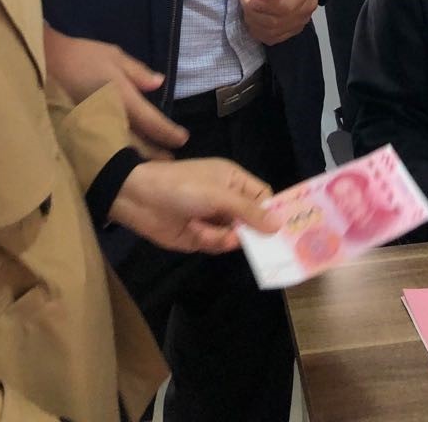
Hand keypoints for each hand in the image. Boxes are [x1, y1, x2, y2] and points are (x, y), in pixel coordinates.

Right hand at [43, 24, 186, 157]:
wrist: (44, 64)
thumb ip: (138, 72)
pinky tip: (121, 162)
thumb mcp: (114, 55)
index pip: (152, 122)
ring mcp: (94, 131)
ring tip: (150, 167)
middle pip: (138, 143)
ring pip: (121, 151)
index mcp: (123, 98)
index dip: (169, 133)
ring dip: (136, 159)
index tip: (182, 139)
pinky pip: (103, 150)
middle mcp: (111, 119)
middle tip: (170, 162)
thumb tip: (160, 83)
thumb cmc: (82, 56)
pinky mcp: (79, 136)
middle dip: (155, 154)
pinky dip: (115, 157)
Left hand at [108, 157, 277, 252]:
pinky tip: (194, 231)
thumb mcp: (218, 195)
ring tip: (205, 228)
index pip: (264, 197)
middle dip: (251, 232)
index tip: (286, 232)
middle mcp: (228, 200)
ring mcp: (214, 219)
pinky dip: (208, 240)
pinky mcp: (201, 237)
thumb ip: (249, 211)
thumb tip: (279, 224)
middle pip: (253, 221)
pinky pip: (217, 245)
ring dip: (222, 235)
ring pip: (236, 237)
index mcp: (234, 180)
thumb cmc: (183, 187)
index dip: (274, 212)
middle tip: (261, 248)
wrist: (141, 200)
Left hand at [241, 0, 321, 45]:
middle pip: (277, 21)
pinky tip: (253, 23)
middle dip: (254, 15)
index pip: (285, 5)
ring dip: (255, 24)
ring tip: (247, 12)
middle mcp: (307, 7)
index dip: (263, 6)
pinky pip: (276, 38)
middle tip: (244, 3)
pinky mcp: (296, 29)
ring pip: (275, 32)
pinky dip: (261, 33)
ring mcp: (303, 21)